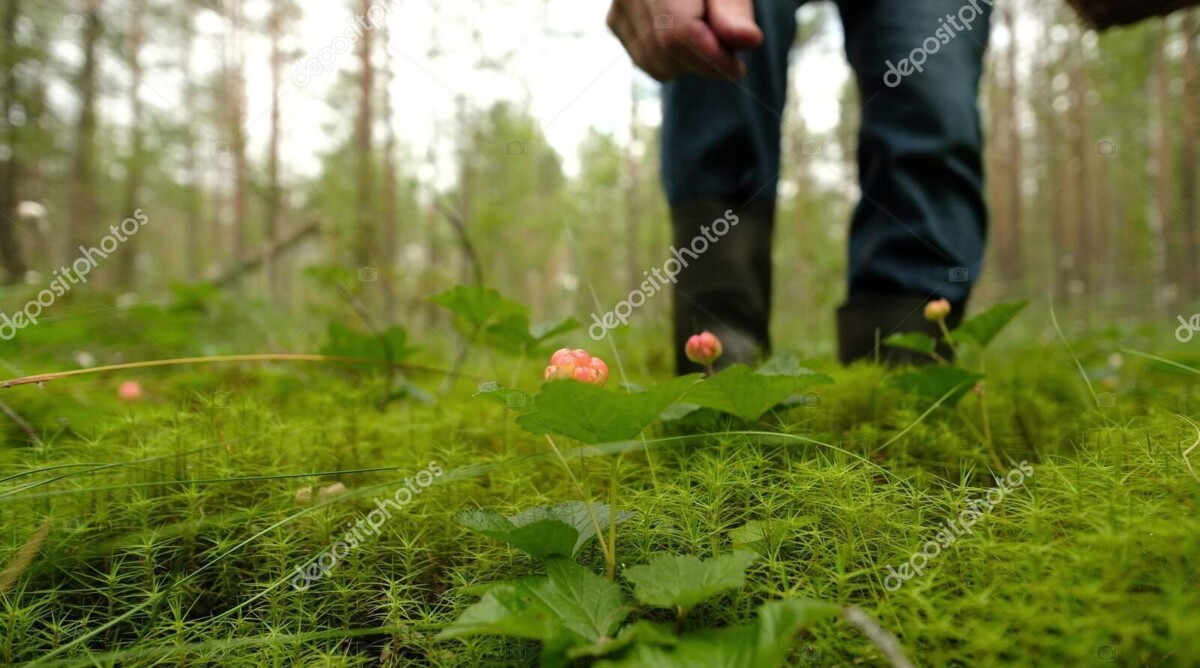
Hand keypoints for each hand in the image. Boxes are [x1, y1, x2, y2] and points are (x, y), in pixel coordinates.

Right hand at [606, 0, 762, 81]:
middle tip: (729, 42)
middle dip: (703, 59)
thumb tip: (747, 40)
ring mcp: (618, 5)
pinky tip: (686, 36)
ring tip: (708, 32)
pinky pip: (647, 62)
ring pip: (656, 63)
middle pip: (666, 49)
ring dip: (690, 61)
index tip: (738, 68)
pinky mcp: (615, 21)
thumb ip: (734, 9)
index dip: (710, 57)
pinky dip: (673, 59)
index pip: (677, 32)